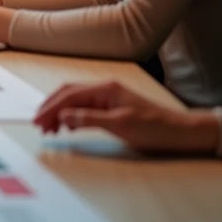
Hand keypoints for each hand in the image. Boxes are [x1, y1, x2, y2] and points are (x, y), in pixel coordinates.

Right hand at [33, 81, 220, 153]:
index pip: (68, 96)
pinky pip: (84, 107)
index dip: (50, 108)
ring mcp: (109, 97)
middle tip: (38, 125)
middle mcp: (105, 89)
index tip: (37, 122)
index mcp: (105, 89)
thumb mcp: (120, 125)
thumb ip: (89, 119)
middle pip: (68, 94)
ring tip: (50, 128)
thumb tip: (63, 117)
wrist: (183, 132)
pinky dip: (71, 115)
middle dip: (50, 108)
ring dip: (59, 112)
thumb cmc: (156, 128)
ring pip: (74, 101)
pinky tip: (68, 126)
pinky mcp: (113, 107)